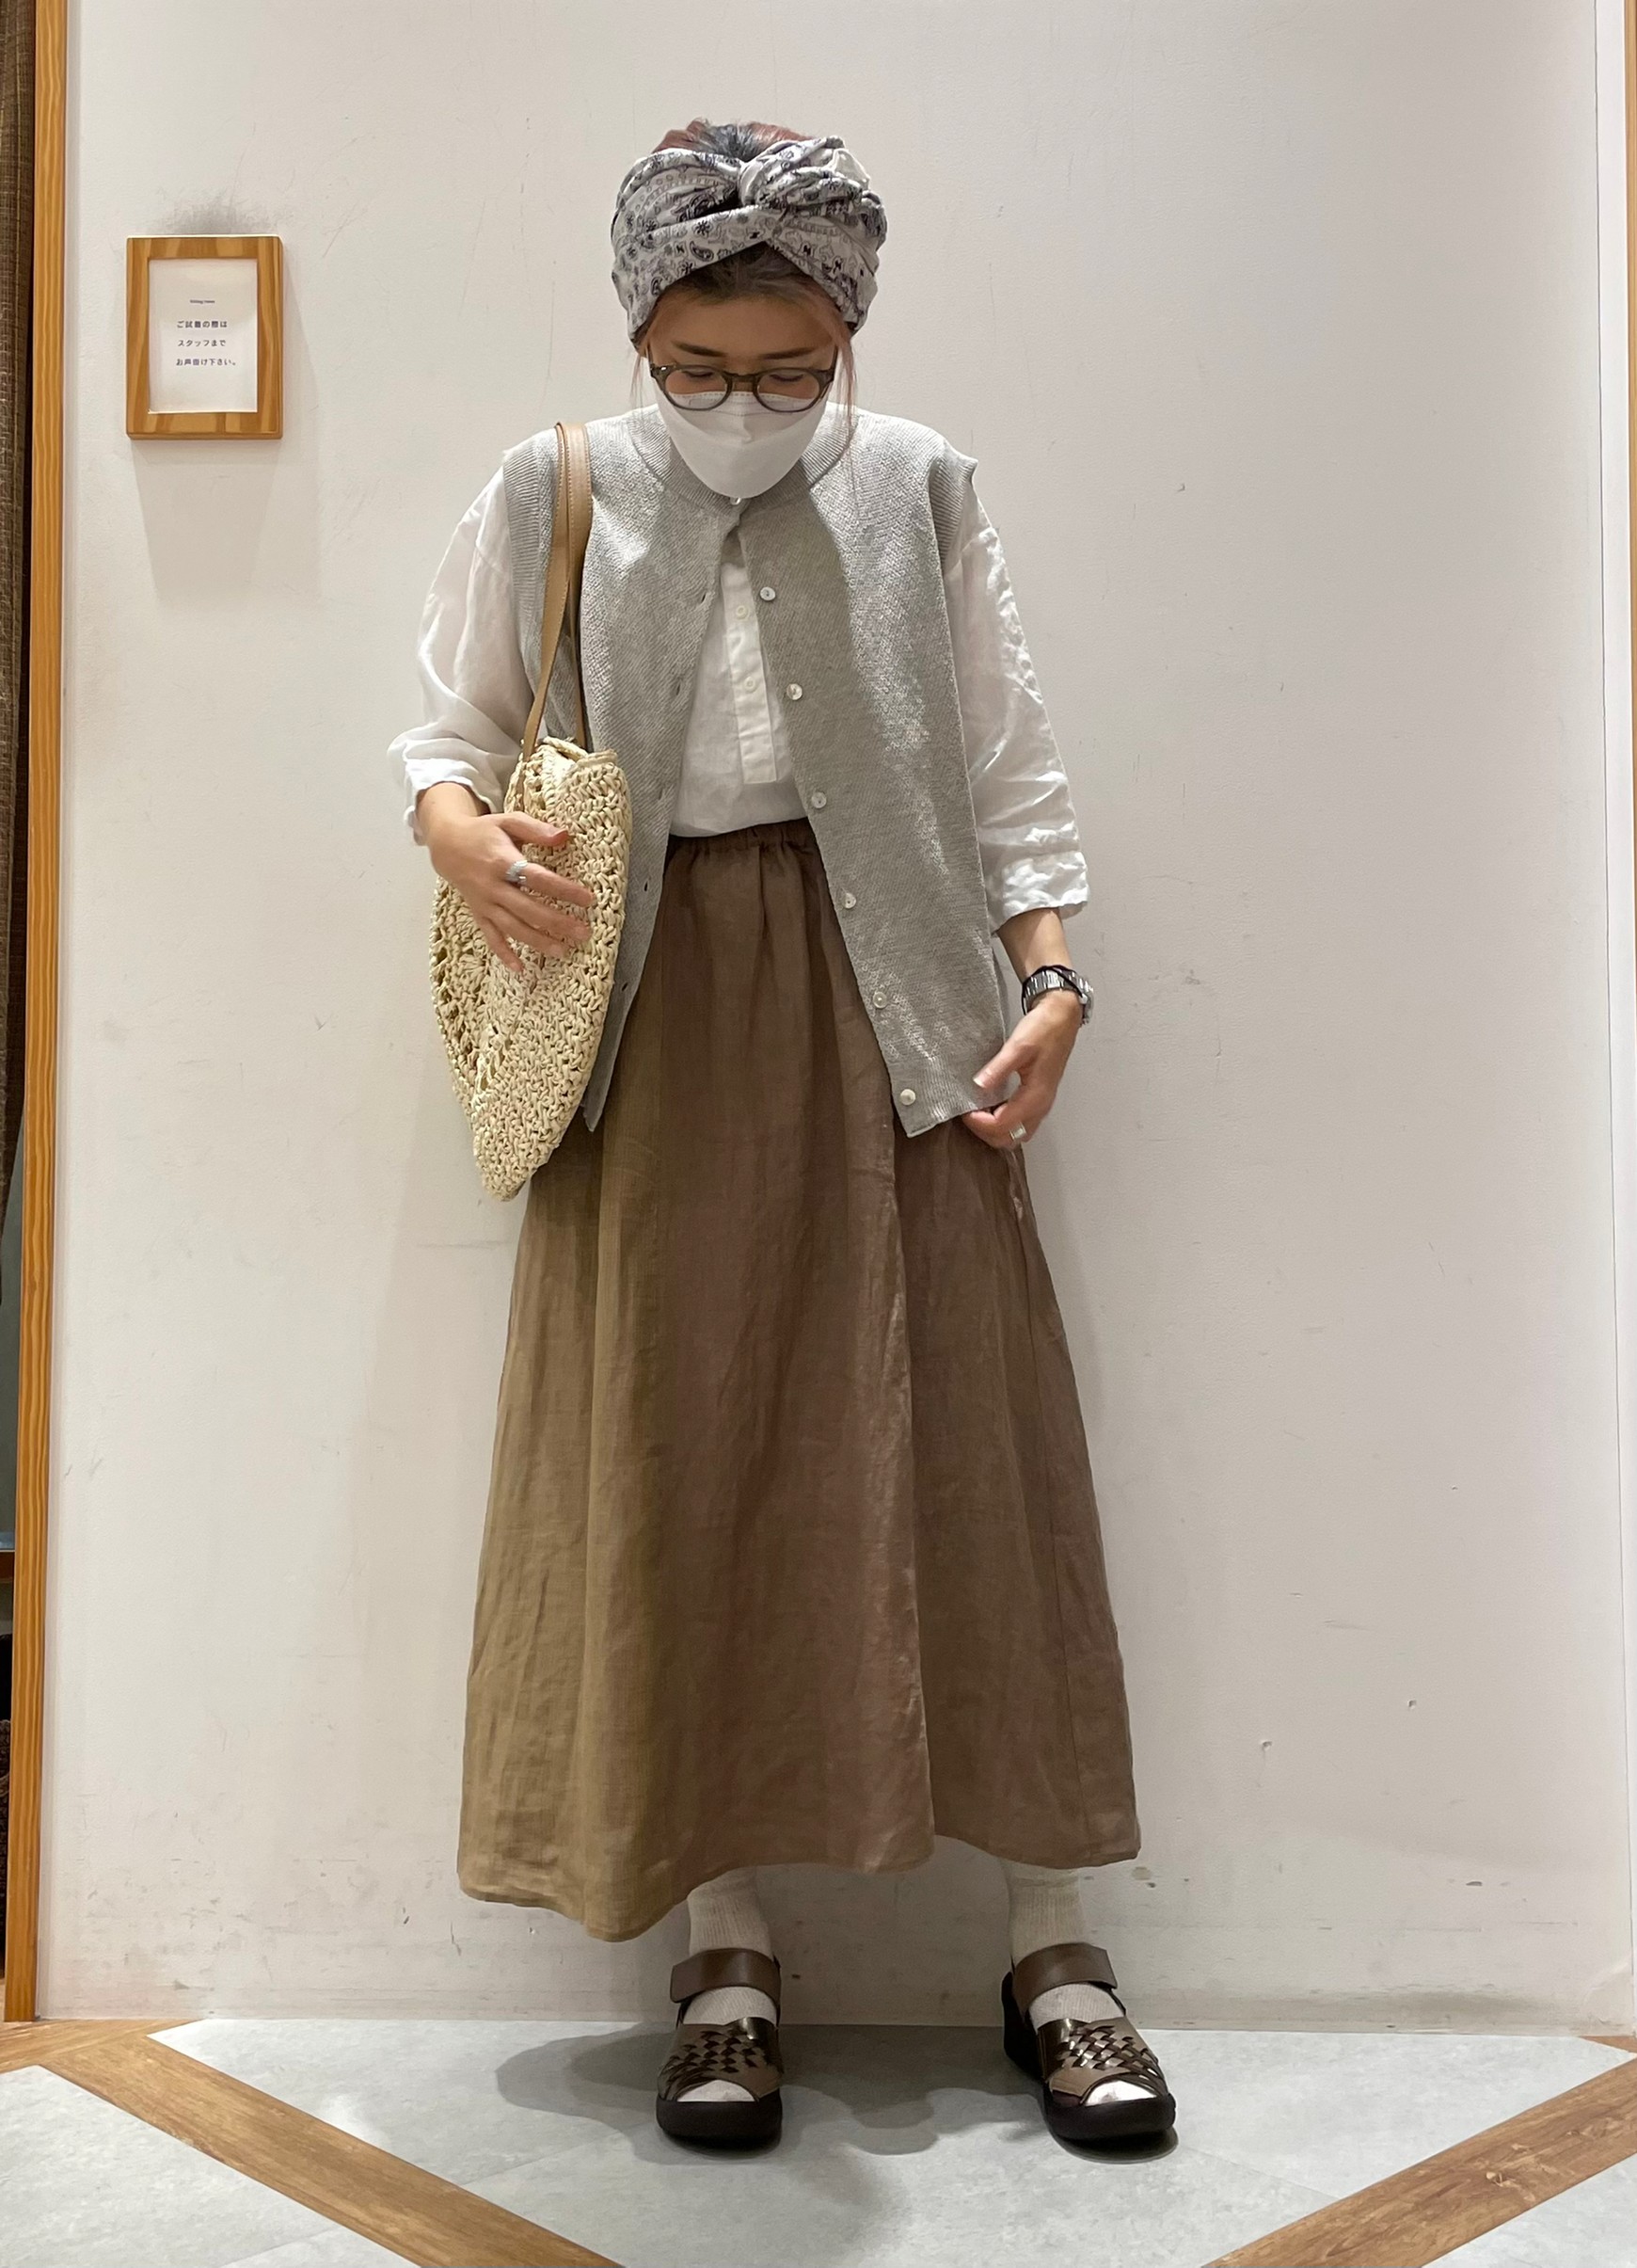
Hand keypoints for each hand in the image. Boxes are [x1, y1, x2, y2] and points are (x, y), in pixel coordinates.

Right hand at [420, 792, 594, 977]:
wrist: (447, 845)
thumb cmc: (483, 832)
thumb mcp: (508, 821)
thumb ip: (537, 829)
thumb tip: (565, 836)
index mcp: (502, 861)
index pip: (538, 879)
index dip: (563, 890)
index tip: (588, 899)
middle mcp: (493, 886)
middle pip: (528, 909)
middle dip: (557, 923)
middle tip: (584, 932)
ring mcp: (485, 903)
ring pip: (512, 928)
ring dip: (538, 942)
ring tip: (563, 951)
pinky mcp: (478, 914)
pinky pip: (491, 937)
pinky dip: (504, 954)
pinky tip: (520, 969)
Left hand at [963, 991, 1080, 1148]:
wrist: (1063, 1018)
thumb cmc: (1045, 1029)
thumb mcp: (1018, 1046)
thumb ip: (999, 1068)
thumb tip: (979, 1085)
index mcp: (1035, 1096)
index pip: (1002, 1125)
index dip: (979, 1123)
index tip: (964, 1111)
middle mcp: (1040, 1106)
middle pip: (1009, 1138)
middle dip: (985, 1132)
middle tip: (969, 1115)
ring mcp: (1041, 1104)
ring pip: (1015, 1134)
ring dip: (994, 1131)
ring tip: (978, 1113)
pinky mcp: (1039, 1099)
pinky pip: (1020, 1124)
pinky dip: (1003, 1124)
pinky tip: (991, 1108)